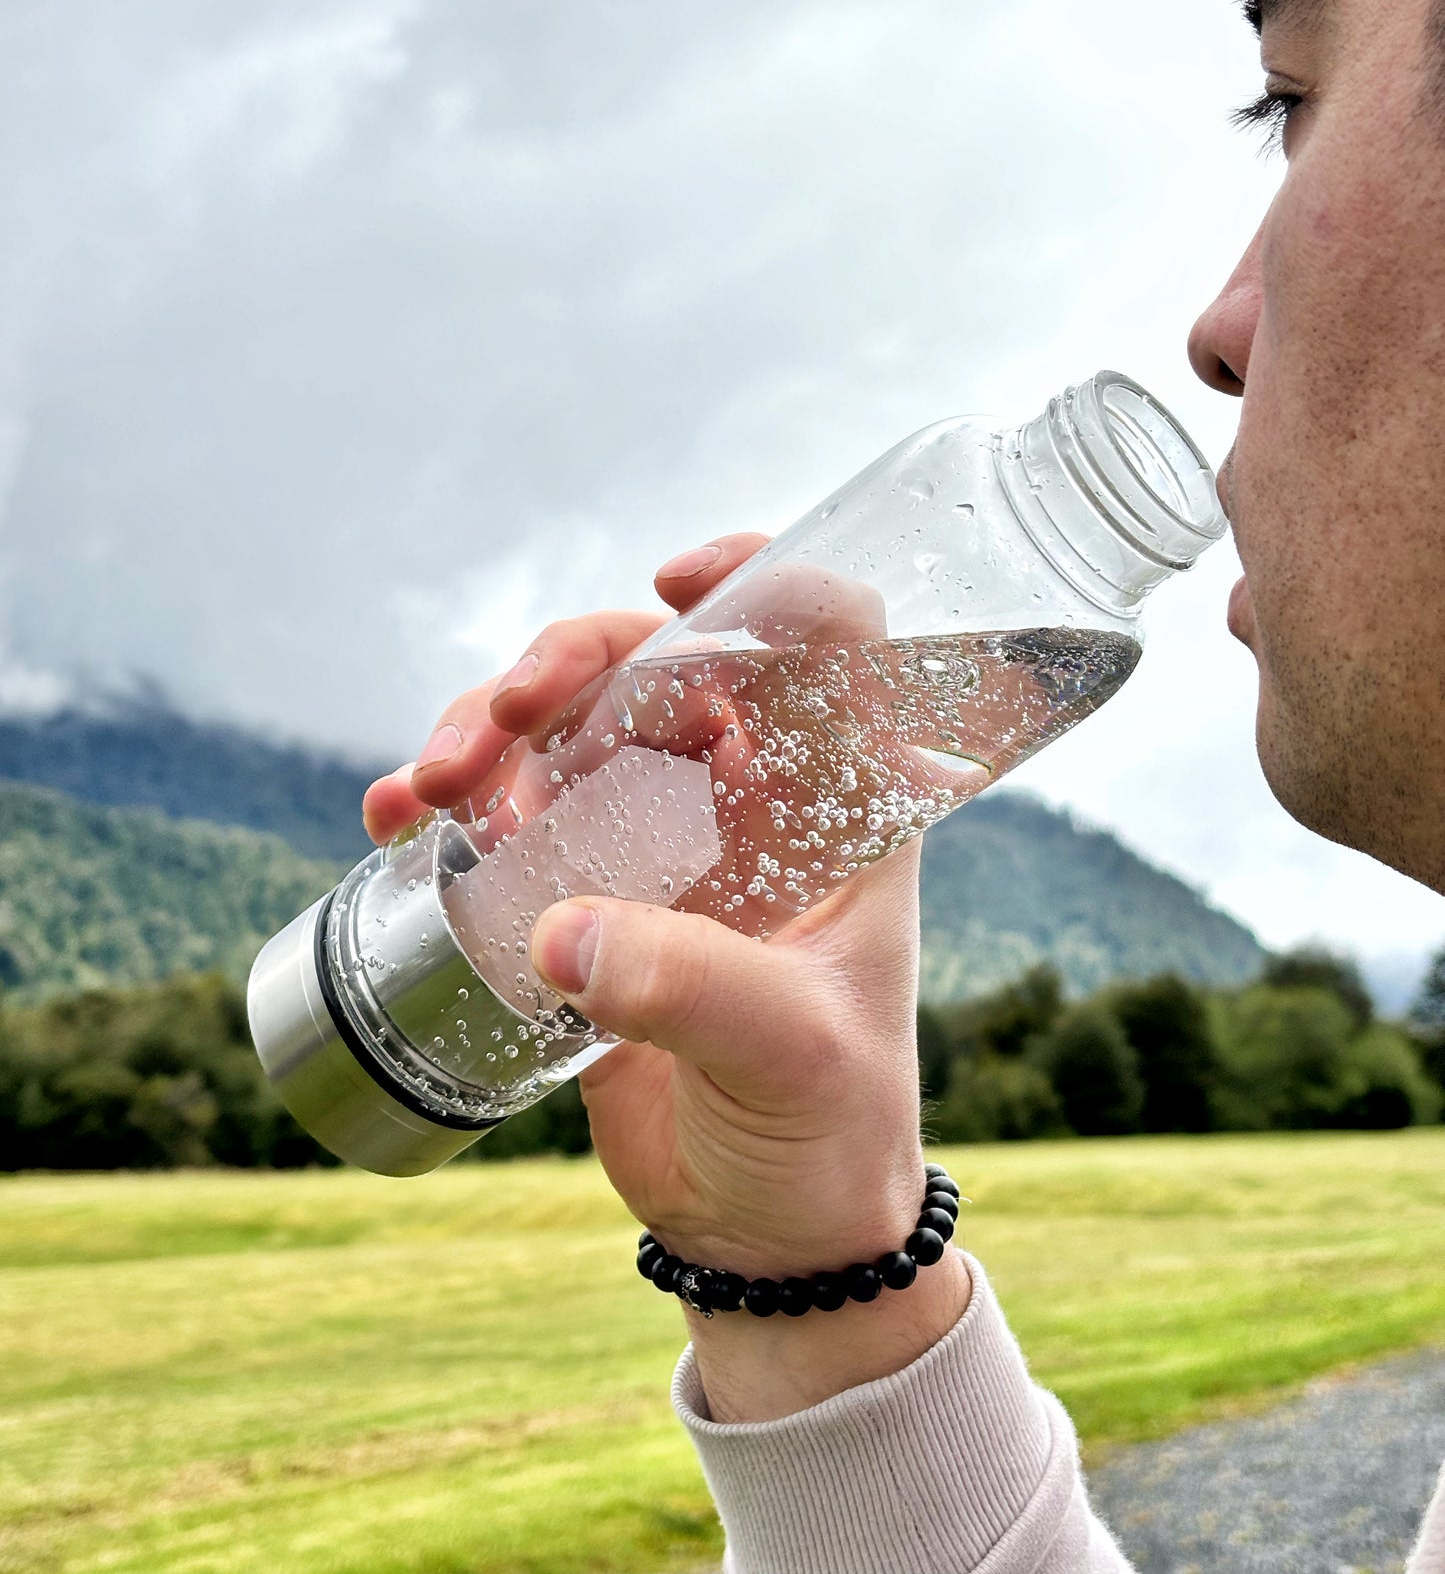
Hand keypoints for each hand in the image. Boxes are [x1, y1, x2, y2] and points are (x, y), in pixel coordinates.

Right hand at [364, 534, 970, 1419]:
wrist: (767, 1232)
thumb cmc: (828, 1129)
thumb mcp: (793, 1052)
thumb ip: (694, 989)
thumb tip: (559, 933)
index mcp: (838, 799)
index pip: (824, 636)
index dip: (759, 580)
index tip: (677, 581)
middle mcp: (747, 796)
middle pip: (658, 661)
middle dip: (572, 659)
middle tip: (506, 715)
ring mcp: (657, 839)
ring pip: (568, 724)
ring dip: (489, 725)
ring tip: (433, 785)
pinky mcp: (582, 892)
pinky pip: (506, 809)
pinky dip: (446, 796)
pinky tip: (394, 820)